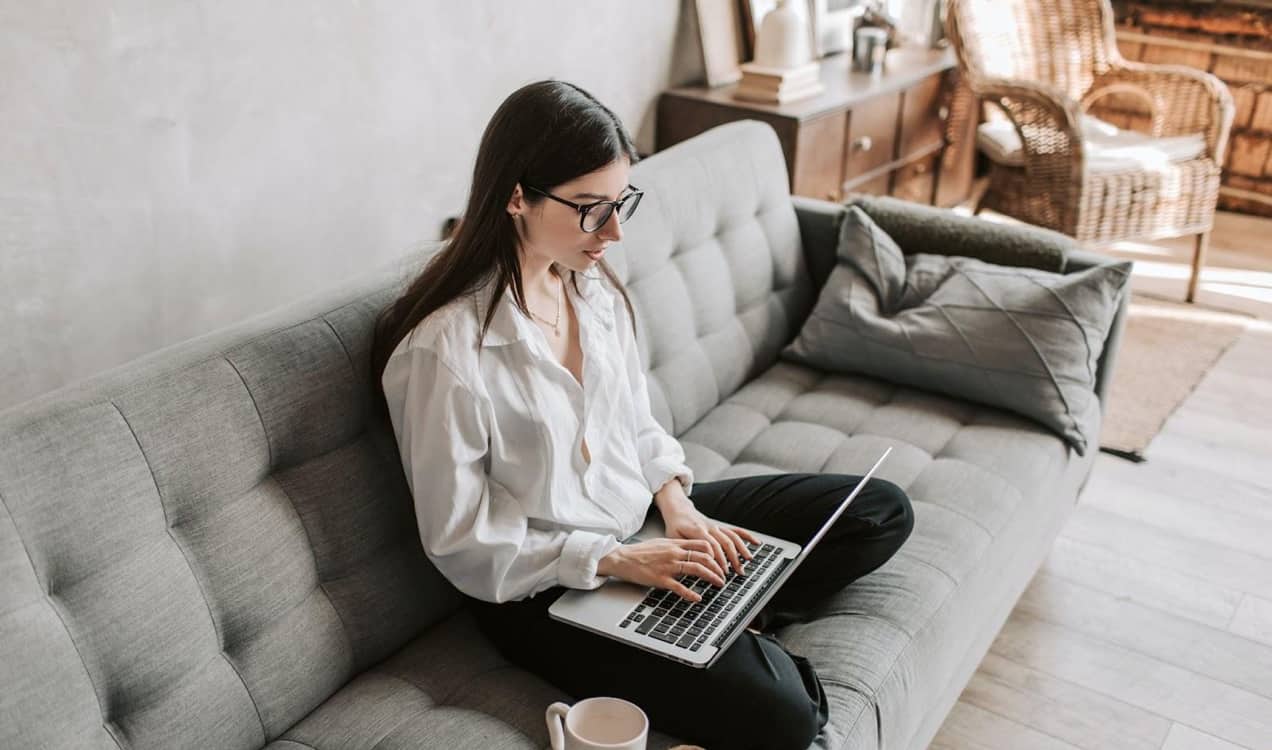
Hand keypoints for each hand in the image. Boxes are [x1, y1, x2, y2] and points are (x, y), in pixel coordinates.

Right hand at [597, 538, 726, 602]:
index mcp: (675, 544)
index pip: (702, 544)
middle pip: (704, 557)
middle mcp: (674, 553)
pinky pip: (680, 587)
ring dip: (711, 577)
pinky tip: (698, 598)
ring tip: (719, 583)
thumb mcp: (661, 543)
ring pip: (696, 569)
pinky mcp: (661, 579)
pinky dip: (691, 594)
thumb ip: (676, 546)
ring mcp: (668, 566)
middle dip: (718, 567)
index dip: (716, 553)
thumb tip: (690, 549)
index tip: (721, 561)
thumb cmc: (640, 552)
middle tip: (724, 575)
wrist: (622, 558)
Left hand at [661, 504, 759, 577]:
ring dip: (741, 550)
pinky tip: (756, 543)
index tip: (720, 572)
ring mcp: (717, 526)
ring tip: (747, 562)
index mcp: (697, 530)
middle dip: (732, 558)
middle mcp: (710, 527)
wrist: (678, 510)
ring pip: (732, 537)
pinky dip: (747, 536)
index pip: (711, 546)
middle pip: (725, 543)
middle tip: (736, 573)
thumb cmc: (675, 526)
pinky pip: (735, 530)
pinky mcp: (720, 526)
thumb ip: (684, 548)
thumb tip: (692, 562)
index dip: (717, 560)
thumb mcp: (673, 538)